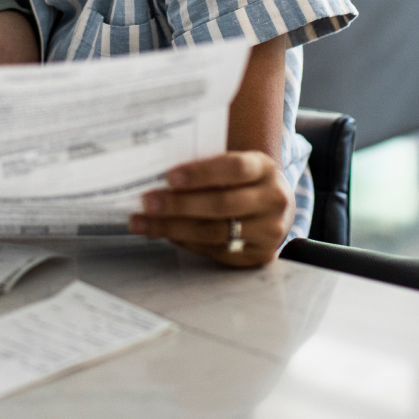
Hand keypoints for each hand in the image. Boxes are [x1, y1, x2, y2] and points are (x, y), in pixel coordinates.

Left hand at [128, 151, 292, 266]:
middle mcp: (272, 200)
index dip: (201, 173)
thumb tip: (158, 173)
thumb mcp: (236, 163)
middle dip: (179, 204)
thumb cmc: (244, 180)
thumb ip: (207, 165)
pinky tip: (165, 233)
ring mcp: (268, 231)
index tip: (169, 176)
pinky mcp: (259, 256)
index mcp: (265, 169)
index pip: (234, 169)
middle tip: (147, 202)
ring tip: (143, 222)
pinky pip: (216, 251)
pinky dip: (186, 241)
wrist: (275, 206)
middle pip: (222, 205)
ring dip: (174, 227)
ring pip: (215, 232)